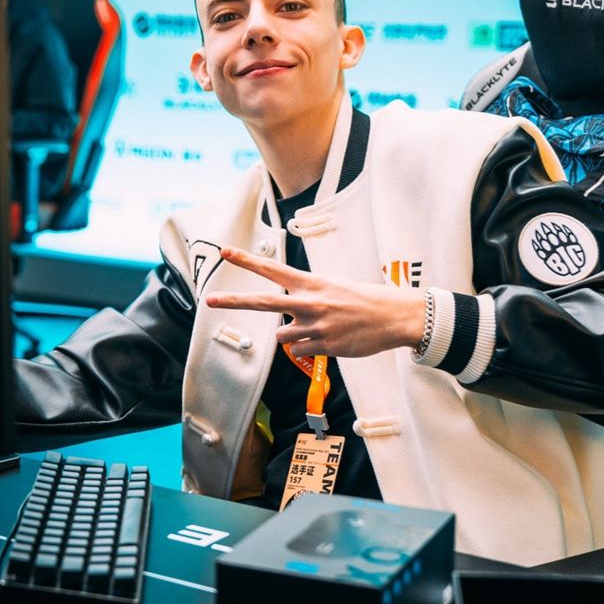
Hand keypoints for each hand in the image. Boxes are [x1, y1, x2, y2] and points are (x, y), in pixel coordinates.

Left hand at [206, 246, 425, 358]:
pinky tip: (332, 340)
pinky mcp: (323, 347)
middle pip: (262, 302)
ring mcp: (315, 326)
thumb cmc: (364, 300)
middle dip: (234, 302)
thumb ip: (307, 296)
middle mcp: (309, 302)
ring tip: (321, 328)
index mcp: (312, 283)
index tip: (225, 252)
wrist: (394, 317)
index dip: (247, 261)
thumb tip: (286, 318)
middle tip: (209, 301)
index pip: (273, 269)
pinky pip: (301, 351)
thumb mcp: (334, 287)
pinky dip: (310, 348)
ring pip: (283, 337)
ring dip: (294, 335)